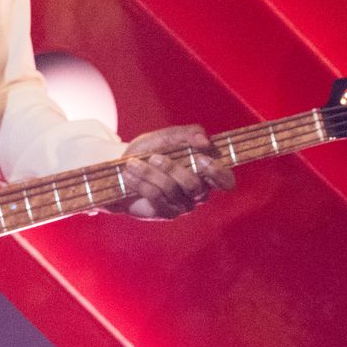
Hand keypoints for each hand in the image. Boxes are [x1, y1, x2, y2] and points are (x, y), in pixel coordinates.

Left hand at [115, 125, 234, 219]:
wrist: (121, 170)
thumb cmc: (149, 152)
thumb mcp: (165, 137)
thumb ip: (186, 134)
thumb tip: (205, 140)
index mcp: (205, 172)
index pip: (226, 181)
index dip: (219, 172)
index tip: (201, 158)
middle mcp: (199, 191)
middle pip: (195, 185)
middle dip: (172, 168)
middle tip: (154, 156)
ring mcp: (183, 204)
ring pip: (172, 190)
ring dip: (150, 173)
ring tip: (132, 164)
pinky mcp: (166, 213)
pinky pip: (157, 198)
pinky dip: (141, 183)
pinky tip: (129, 175)